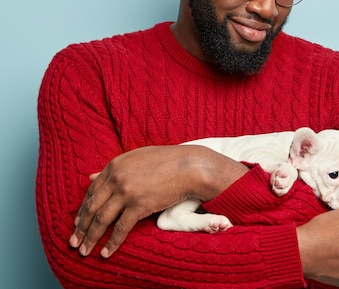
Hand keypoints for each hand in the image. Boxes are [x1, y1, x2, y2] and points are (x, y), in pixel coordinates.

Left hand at [69, 145, 248, 257]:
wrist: (191, 167)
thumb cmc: (168, 161)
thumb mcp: (137, 158)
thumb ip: (114, 169)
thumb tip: (91, 177)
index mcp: (115, 165)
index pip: (92, 191)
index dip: (83, 209)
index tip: (78, 222)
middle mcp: (117, 178)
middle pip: (92, 207)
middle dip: (80, 227)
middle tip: (74, 242)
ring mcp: (127, 192)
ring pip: (101, 220)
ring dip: (90, 238)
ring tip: (84, 251)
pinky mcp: (139, 206)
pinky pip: (120, 229)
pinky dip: (111, 243)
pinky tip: (105, 253)